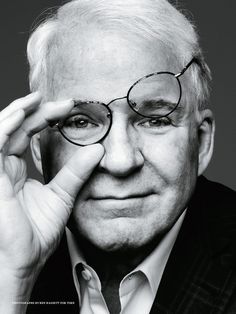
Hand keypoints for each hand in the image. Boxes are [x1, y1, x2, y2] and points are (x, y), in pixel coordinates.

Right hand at [0, 92, 103, 302]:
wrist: (23, 260)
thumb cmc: (36, 233)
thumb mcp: (63, 195)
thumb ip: (76, 172)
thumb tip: (98, 150)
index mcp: (15, 170)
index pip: (27, 134)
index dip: (45, 118)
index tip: (68, 108)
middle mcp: (3, 167)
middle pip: (15, 128)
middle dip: (35, 111)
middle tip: (62, 102)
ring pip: (0, 131)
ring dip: (18, 112)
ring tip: (38, 99)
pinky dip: (5, 127)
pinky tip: (22, 114)